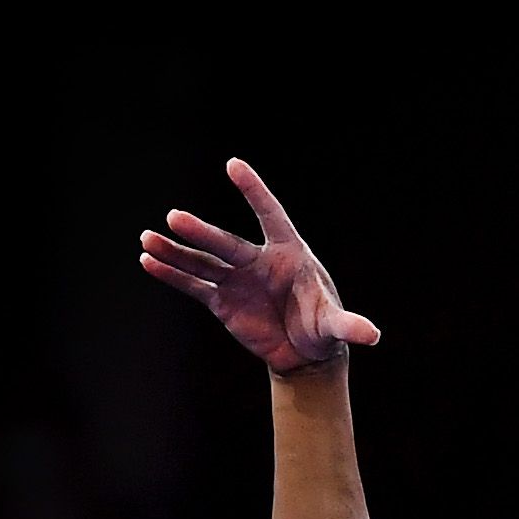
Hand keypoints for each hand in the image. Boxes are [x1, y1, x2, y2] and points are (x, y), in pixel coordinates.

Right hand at [138, 159, 381, 372]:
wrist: (304, 353)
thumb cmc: (322, 328)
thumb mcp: (335, 327)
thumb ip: (348, 326)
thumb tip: (371, 334)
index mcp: (290, 255)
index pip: (270, 215)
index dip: (254, 191)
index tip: (234, 165)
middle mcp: (258, 261)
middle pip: (228, 244)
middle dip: (202, 233)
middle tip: (175, 218)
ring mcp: (237, 279)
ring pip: (203, 262)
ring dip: (175, 251)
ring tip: (147, 239)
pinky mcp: (221, 301)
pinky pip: (193, 284)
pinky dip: (171, 274)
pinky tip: (148, 261)